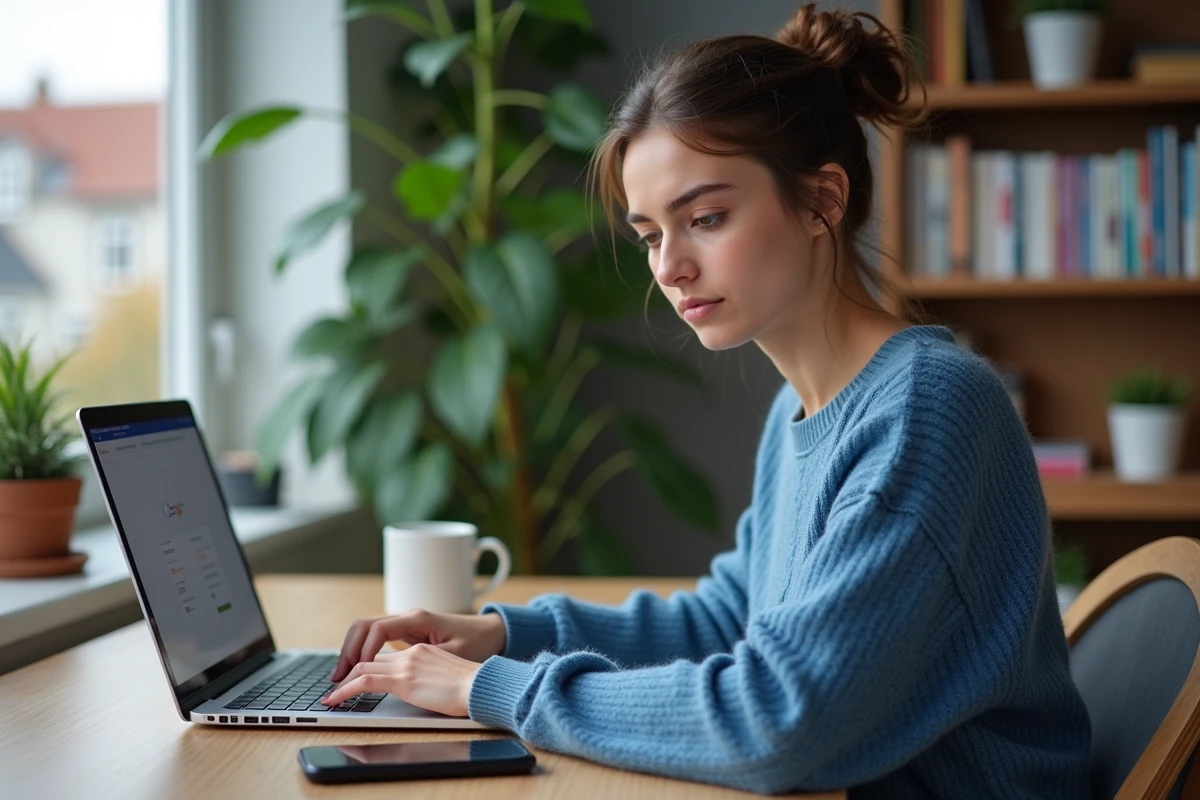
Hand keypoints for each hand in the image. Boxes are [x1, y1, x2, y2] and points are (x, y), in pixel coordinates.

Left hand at [321, 643, 481, 716]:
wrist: (484, 684)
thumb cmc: (473, 684)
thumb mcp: (448, 673)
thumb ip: (430, 674)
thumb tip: (420, 688)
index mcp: (422, 649)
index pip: (385, 653)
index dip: (365, 662)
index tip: (355, 676)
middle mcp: (412, 651)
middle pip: (369, 656)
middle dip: (348, 669)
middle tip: (336, 684)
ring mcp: (407, 663)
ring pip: (362, 666)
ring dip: (343, 681)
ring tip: (332, 695)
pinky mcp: (404, 679)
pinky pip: (365, 681)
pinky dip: (346, 690)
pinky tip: (336, 700)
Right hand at [330, 608, 506, 681]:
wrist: (493, 633)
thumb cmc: (478, 642)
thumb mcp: (454, 654)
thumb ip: (426, 661)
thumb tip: (399, 671)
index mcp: (418, 619)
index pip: (377, 629)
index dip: (361, 650)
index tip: (353, 672)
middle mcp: (409, 617)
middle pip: (364, 626)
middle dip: (347, 650)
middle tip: (337, 677)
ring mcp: (407, 624)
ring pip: (367, 630)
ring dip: (351, 650)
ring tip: (341, 675)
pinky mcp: (409, 632)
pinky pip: (377, 638)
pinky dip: (363, 651)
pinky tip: (357, 668)